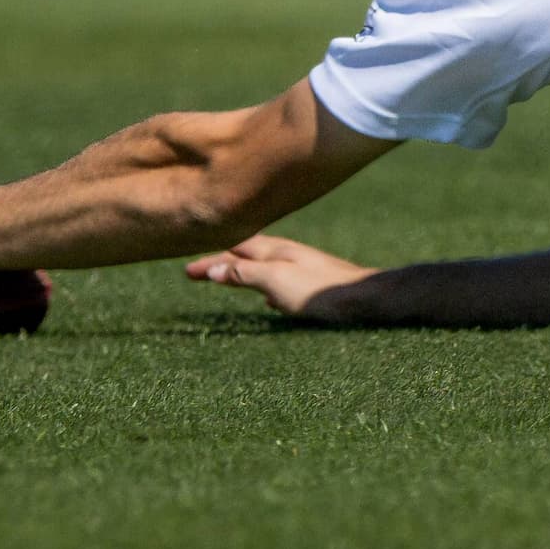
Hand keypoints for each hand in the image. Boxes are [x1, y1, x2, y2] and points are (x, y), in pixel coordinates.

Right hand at [186, 234, 373, 317]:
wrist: (364, 298)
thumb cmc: (319, 290)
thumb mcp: (276, 281)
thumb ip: (246, 273)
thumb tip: (214, 267)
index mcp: (276, 251)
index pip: (234, 249)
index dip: (210, 259)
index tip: (186, 270)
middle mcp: (287, 254)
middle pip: (247, 253)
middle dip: (222, 260)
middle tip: (198, 270)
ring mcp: (301, 268)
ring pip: (264, 266)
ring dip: (242, 270)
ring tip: (228, 276)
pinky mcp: (313, 285)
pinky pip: (280, 282)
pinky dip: (265, 286)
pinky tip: (270, 299)